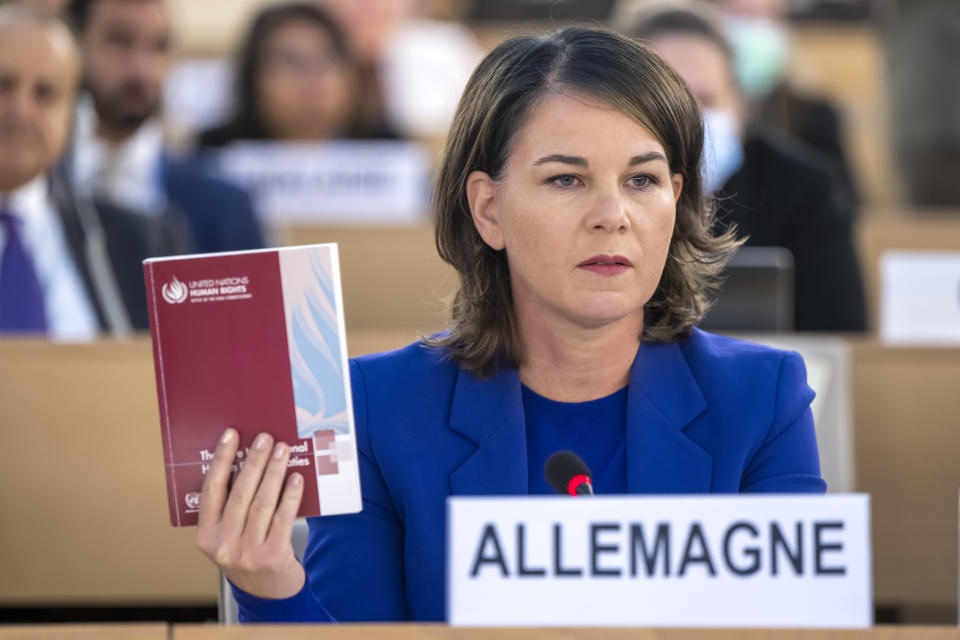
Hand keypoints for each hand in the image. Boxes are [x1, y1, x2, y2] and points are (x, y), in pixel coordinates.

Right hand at [195, 428, 305, 598]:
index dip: (221, 460)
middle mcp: (223, 545)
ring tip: (282, 451)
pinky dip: (290, 496)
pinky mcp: (273, 556)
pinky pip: (283, 518)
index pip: (211, 490)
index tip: (231, 435)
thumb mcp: (227, 534)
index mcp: (205, 535)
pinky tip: (296, 478)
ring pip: (262, 503)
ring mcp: (247, 552)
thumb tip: (248, 458)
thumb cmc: (247, 553)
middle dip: (254, 461)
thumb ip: (230, 506)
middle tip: (265, 438)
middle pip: (239, 493)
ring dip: (274, 472)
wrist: (267, 593)